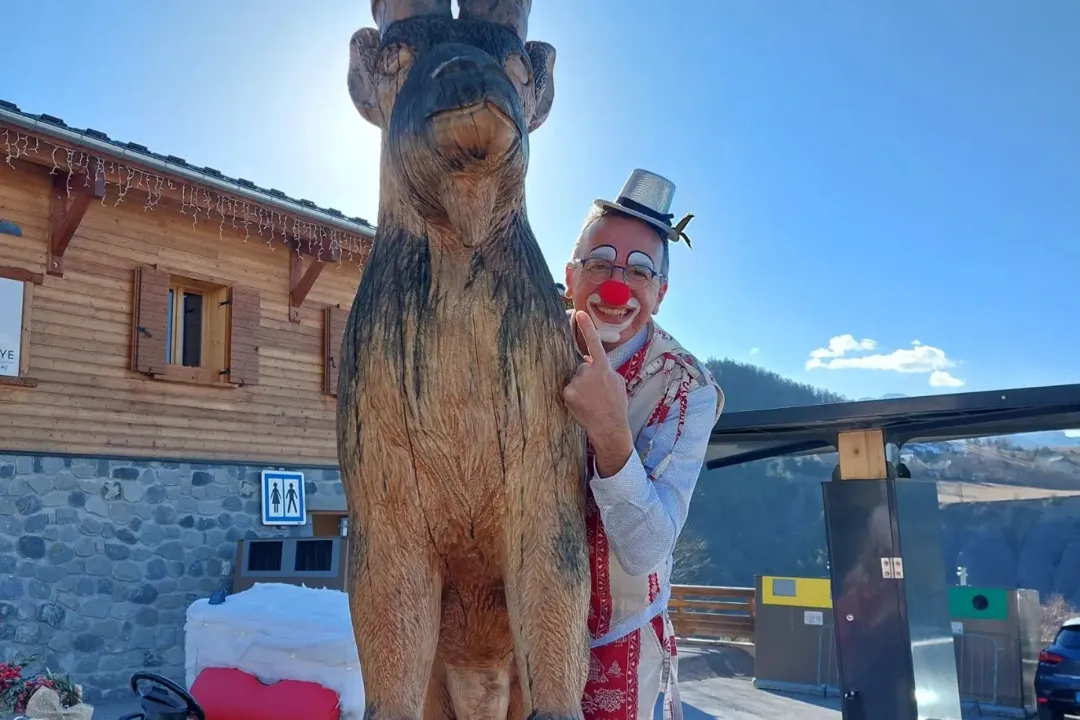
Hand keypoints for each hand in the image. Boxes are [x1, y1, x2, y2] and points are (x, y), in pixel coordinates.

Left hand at [563, 312, 633, 473]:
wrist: (609, 427)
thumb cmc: (616, 405)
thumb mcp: (617, 382)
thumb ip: (605, 369)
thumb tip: (590, 360)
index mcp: (603, 368)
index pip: (594, 343)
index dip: (587, 327)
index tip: (579, 312)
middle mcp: (588, 372)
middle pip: (582, 366)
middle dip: (587, 376)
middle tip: (596, 393)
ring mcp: (577, 382)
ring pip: (575, 378)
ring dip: (580, 387)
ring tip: (591, 401)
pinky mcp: (568, 393)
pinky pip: (568, 389)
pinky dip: (574, 396)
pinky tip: (583, 405)